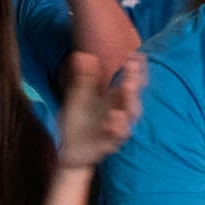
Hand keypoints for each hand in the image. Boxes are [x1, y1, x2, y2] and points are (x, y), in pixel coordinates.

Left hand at [56, 53, 142, 168]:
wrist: (68, 150)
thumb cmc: (77, 121)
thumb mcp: (78, 97)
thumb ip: (83, 78)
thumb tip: (83, 54)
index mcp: (113, 99)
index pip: (129, 82)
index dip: (134, 70)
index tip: (136, 55)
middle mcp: (119, 111)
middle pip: (132, 96)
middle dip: (134, 81)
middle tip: (133, 66)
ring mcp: (117, 127)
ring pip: (130, 114)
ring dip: (130, 100)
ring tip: (126, 86)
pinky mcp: (110, 142)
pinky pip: (119, 134)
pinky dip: (118, 126)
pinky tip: (114, 117)